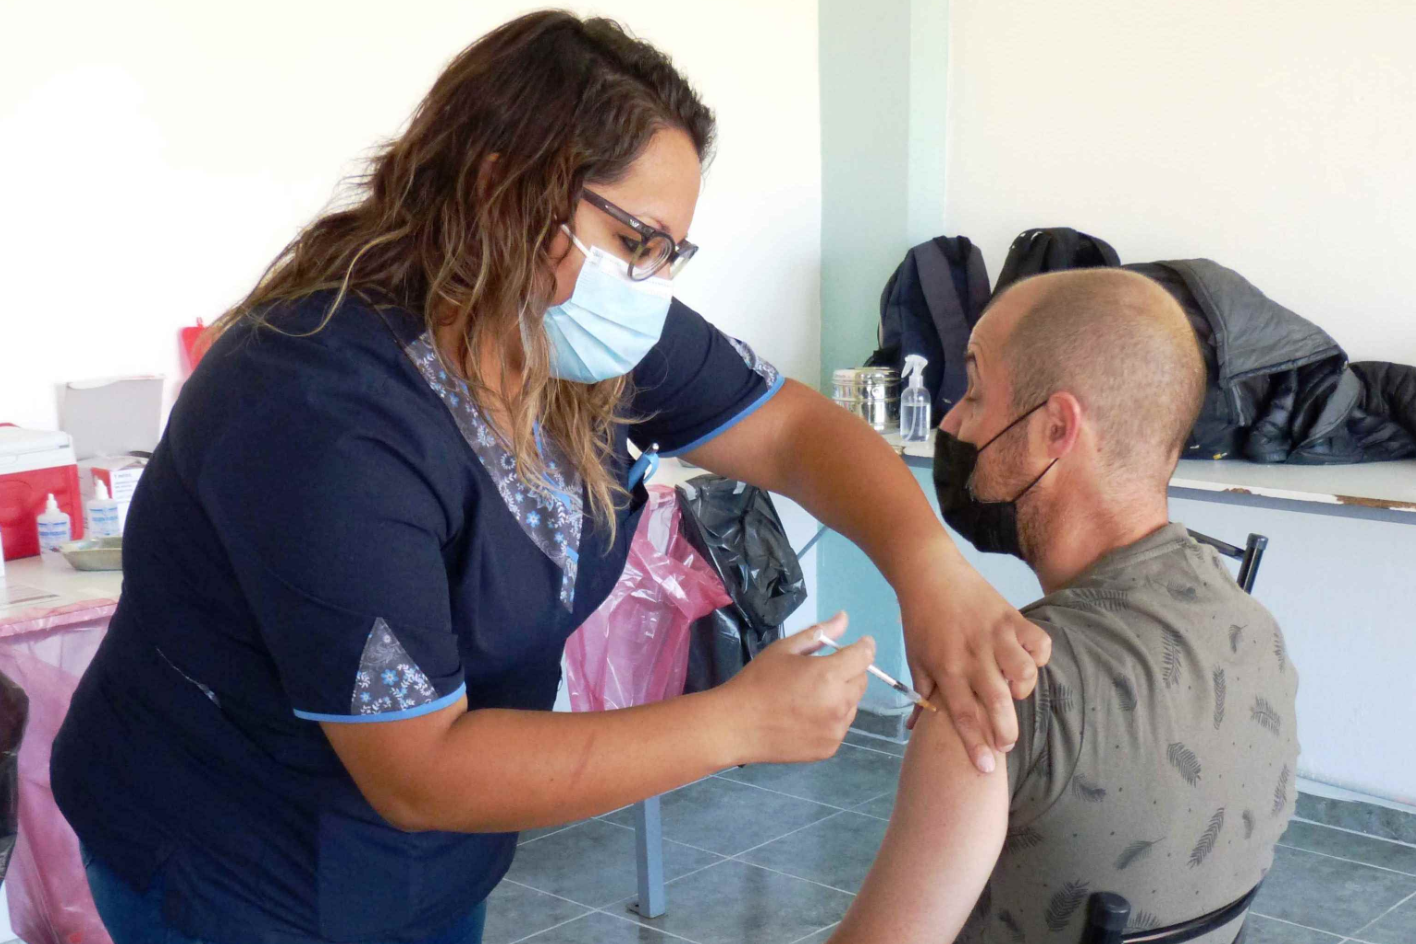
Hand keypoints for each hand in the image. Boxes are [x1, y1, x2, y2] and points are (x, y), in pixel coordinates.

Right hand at [721, 612, 873, 766]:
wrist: (737, 725)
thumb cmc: (758, 681)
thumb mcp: (785, 649)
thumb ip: (819, 634)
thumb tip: (844, 618)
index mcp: (829, 674)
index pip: (864, 656)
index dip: (865, 647)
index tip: (861, 643)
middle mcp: (839, 703)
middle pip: (861, 681)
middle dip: (850, 672)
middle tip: (823, 671)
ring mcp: (836, 729)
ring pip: (852, 705)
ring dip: (841, 696)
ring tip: (810, 696)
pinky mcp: (829, 748)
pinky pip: (840, 726)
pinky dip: (831, 718)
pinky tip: (806, 716)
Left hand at [900, 562, 1050, 773]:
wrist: (929, 573)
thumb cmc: (920, 620)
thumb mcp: (915, 659)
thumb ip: (921, 694)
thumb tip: (915, 729)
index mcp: (947, 668)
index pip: (964, 714)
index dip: (976, 744)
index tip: (985, 769)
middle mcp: (973, 655)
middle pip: (997, 702)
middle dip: (1005, 731)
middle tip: (1005, 744)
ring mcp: (996, 635)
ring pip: (1024, 673)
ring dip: (1023, 690)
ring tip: (1013, 693)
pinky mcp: (1012, 618)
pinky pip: (1038, 643)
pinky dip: (1039, 656)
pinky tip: (1027, 662)